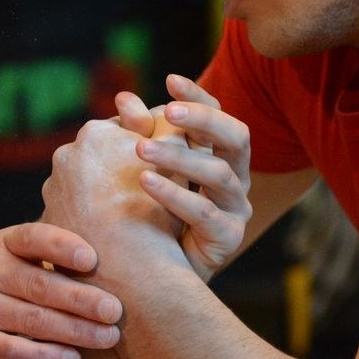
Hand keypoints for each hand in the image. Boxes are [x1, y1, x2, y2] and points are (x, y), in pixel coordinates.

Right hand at [0, 223, 122, 358]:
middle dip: (82, 299)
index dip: (63, 247)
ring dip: (75, 330)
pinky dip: (45, 357)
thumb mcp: (2, 260)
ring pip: (33, 320)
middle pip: (41, 285)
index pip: (34, 238)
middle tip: (114, 311)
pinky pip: (15, 351)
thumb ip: (41, 258)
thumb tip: (108, 258)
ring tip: (107, 338)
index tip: (92, 260)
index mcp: (0, 246)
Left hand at [41, 118, 189, 270]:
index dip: (151, 146)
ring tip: (131, 215)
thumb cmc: (158, 213)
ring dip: (106, 195)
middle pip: (103, 157)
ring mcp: (52, 190)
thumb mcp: (175, 159)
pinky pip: (75, 213)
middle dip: (122, 169)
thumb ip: (170, 125)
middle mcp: (65, 156)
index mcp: (94, 133)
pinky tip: (113, 232)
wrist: (129, 273)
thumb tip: (159, 108)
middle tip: (146, 189)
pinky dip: (92, 218)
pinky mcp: (48, 221)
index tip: (164, 165)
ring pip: (87, 186)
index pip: (128, 129)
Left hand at [112, 74, 251, 281]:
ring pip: (220, 173)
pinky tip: (146, 184)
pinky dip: (175, 195)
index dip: (198, 97)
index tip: (170, 79)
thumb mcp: (139, 173)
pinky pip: (205, 212)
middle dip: (202, 120)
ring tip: (141, 150)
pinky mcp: (227, 237)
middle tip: (166, 113)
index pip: (218, 115)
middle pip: (236, 137)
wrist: (151, 279)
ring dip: (180, 158)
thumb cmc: (147, 219)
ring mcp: (235, 208)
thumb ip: (135, 137)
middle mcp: (233, 178)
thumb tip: (122, 99)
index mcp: (217, 155)